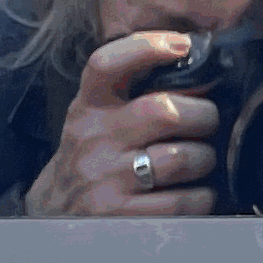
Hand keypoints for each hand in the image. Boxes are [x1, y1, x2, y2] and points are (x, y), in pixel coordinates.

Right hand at [26, 32, 220, 217]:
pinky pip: (181, 202)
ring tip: (200, 160)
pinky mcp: (120, 216)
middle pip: (163, 111)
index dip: (146, 47)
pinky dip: (201, 197)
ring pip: (180, 158)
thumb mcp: (98, 116)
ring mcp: (105, 180)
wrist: (55, 212)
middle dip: (203, 115)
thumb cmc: (94, 156)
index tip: (182, 45)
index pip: (106, 65)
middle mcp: (94, 139)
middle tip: (207, 123)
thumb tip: (201, 72)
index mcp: (90, 107)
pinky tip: (194, 193)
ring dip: (205, 158)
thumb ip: (134, 92)